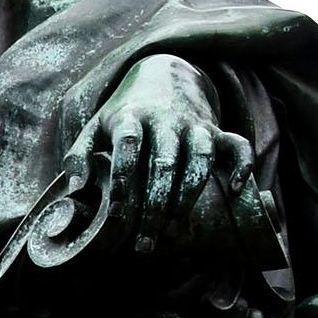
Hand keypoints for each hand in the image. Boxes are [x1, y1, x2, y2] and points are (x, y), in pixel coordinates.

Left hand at [75, 54, 259, 255]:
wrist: (164, 74)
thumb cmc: (124, 112)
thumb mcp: (95, 126)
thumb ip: (80, 154)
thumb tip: (75, 187)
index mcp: (132, 117)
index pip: (128, 145)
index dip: (122, 178)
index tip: (116, 212)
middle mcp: (167, 120)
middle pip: (164, 163)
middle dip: (154, 205)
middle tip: (144, 242)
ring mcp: (195, 124)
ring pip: (199, 158)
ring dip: (188, 197)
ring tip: (174, 230)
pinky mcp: (217, 129)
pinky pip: (237, 144)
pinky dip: (242, 163)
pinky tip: (235, 188)